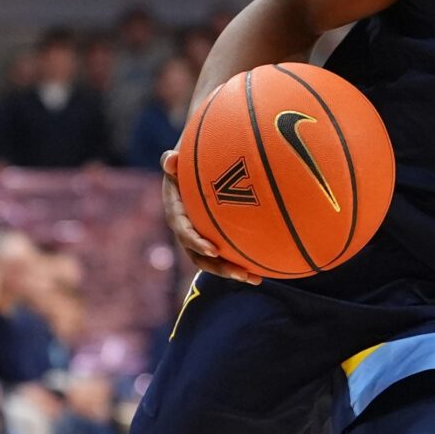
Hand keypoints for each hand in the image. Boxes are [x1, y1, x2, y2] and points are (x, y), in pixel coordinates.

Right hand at [160, 148, 256, 282]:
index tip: (213, 250)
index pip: (182, 228)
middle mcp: (186, 226)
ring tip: (255, 279)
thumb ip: (174, 159)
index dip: (195, 241)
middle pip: (198, 253)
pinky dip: (242, 262)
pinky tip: (264, 271)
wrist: (201, 161)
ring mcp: (200, 234)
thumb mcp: (183, 154)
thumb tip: (169, 159)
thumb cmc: (194, 154)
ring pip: (213, 259)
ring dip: (232, 271)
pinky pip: (226, 253)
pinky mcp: (214, 236)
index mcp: (176, 209)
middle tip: (239, 274)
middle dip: (218, 266)